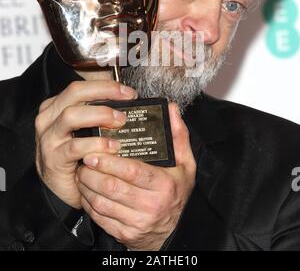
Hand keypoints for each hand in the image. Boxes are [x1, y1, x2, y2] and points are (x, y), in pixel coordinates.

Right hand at [35, 80, 136, 208]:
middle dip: (104, 94)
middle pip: (75, 93)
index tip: (128, 93)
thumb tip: (130, 102)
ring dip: (100, 116)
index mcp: (57, 106)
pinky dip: (96, 145)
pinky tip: (112, 148)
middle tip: (125, 105)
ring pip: (71, 115)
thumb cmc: (78, 154)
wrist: (63, 187)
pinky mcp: (53, 158)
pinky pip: (74, 146)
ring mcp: (49, 137)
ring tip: (120, 123)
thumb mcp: (86, 129)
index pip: (81, 87)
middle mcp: (49, 118)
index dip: (106, 86)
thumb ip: (100, 113)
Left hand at [77, 103, 195, 249]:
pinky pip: (100, 217)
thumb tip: (170, 109)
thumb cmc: (177, 191)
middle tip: (83, 160)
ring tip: (82, 173)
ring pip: (102, 203)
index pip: (132, 171)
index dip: (110, 162)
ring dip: (86, 187)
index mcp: (164, 185)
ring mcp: (136, 222)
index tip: (94, 153)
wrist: (173, 231)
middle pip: (112, 187)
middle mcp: (150, 205)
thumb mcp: (186, 163)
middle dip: (92, 173)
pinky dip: (89, 203)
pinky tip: (86, 191)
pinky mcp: (124, 233)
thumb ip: (178, 135)